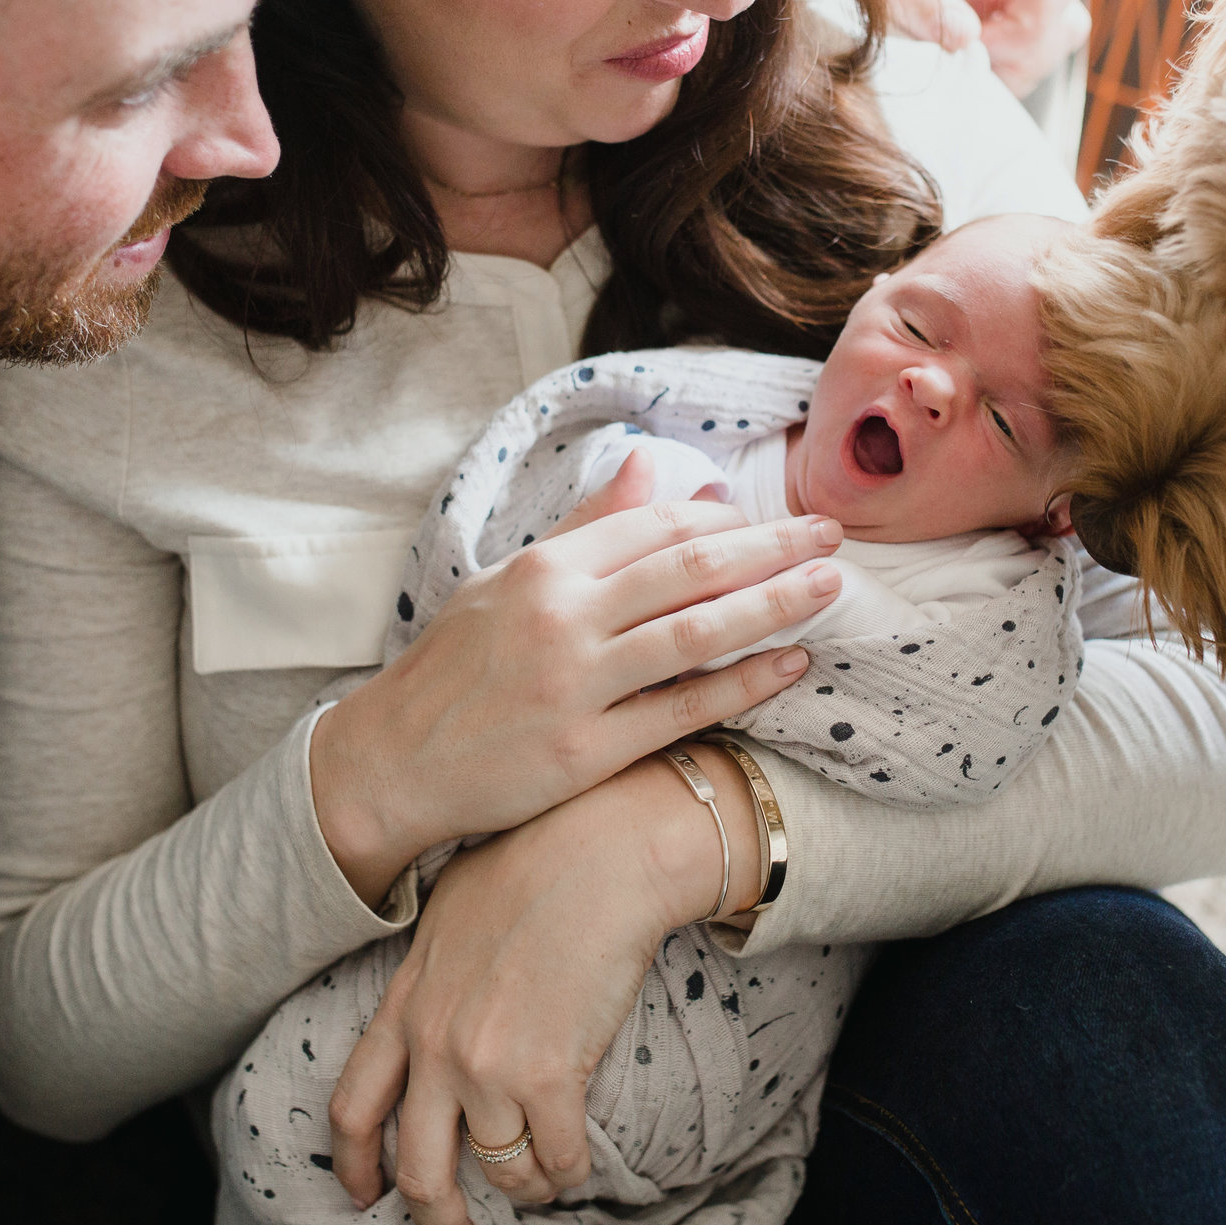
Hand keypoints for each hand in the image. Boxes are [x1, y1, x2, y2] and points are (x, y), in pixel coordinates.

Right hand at [311, 452, 838, 905]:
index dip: (727, 520)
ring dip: (772, 606)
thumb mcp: (508, 581)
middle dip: (771, 547)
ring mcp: (574, 686)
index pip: (656, 528)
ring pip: (696, 634)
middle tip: (833, 535)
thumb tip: (650, 463)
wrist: (392, 760)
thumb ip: (588, 527)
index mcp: (545, 568)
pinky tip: (791, 665)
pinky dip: (743, 685)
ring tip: (828, 588)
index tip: (779, 517)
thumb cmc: (457, 667)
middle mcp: (562, 618)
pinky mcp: (584, 752)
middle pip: (690, 568)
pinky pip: (682, 711)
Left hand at [327, 749, 764, 1224]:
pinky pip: (556, 1158)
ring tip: (543, 1181)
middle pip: (417, 1168)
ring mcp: (488, 1065)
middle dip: (436, 1219)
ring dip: (524, 1188)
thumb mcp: (450, 910)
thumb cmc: (536, 857)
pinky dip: (569, 1171)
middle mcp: (435, 1044)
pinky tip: (578, 1162)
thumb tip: (436, 992)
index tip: (366, 1195)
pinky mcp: (548, 1075)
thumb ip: (430, 966)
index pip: (353, 1106)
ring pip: (498, 1171)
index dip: (355, 1165)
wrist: (602, 850)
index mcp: (405, 1004)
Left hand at [809, 0, 1090, 97]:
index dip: (1030, 28)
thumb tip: (967, 38)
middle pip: (1064, 15)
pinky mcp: (962, 16)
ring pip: (1043, 39)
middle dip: (1027, 53)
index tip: (974, 48)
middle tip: (965, 64)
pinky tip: (942, 68)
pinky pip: (1008, 52)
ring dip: (1009, 67)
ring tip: (949, 67)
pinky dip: (988, 72)